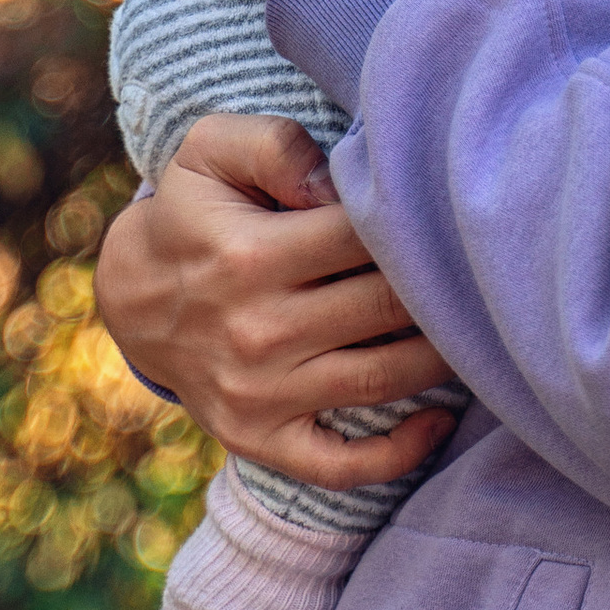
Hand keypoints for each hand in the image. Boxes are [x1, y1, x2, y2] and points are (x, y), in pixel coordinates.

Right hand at [94, 110, 459, 484]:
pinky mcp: (260, 439)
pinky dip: (403, 452)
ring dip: (444, 356)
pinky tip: (440, 420)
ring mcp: (260, 394)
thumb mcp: (212, 151)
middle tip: (480, 267)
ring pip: (384, 379)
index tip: (444, 210)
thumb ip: (276, 145)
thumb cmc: (193, 211)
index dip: (415, 220)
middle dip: (443, 286)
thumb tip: (338, 184)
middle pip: (389, 307)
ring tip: (476, 325)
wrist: (130, 296)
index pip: (366, 235)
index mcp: (251, 254)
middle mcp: (257, 331)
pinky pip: (344, 465)